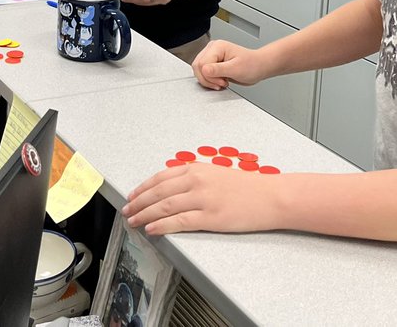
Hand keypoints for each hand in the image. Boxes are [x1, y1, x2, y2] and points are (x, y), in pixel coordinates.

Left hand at [123, 162, 282, 235]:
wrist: (270, 197)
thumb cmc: (247, 187)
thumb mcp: (216, 174)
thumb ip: (194, 178)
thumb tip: (171, 188)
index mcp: (196, 169)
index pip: (161, 177)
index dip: (143, 188)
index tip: (132, 195)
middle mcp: (196, 181)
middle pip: (158, 192)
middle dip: (138, 202)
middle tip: (126, 210)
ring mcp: (202, 199)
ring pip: (164, 206)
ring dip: (144, 214)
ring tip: (133, 221)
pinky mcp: (210, 217)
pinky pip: (179, 221)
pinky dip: (161, 225)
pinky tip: (151, 228)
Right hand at [192, 39, 263, 89]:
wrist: (258, 67)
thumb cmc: (252, 65)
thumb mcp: (236, 69)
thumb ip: (218, 70)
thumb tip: (204, 70)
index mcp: (217, 47)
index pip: (202, 64)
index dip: (210, 76)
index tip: (222, 81)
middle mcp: (212, 49)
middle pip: (197, 67)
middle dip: (208, 79)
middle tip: (222, 82)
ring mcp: (211, 56)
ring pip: (198, 71)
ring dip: (209, 81)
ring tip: (222, 82)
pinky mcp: (212, 63)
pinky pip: (203, 73)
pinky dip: (210, 81)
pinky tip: (220, 81)